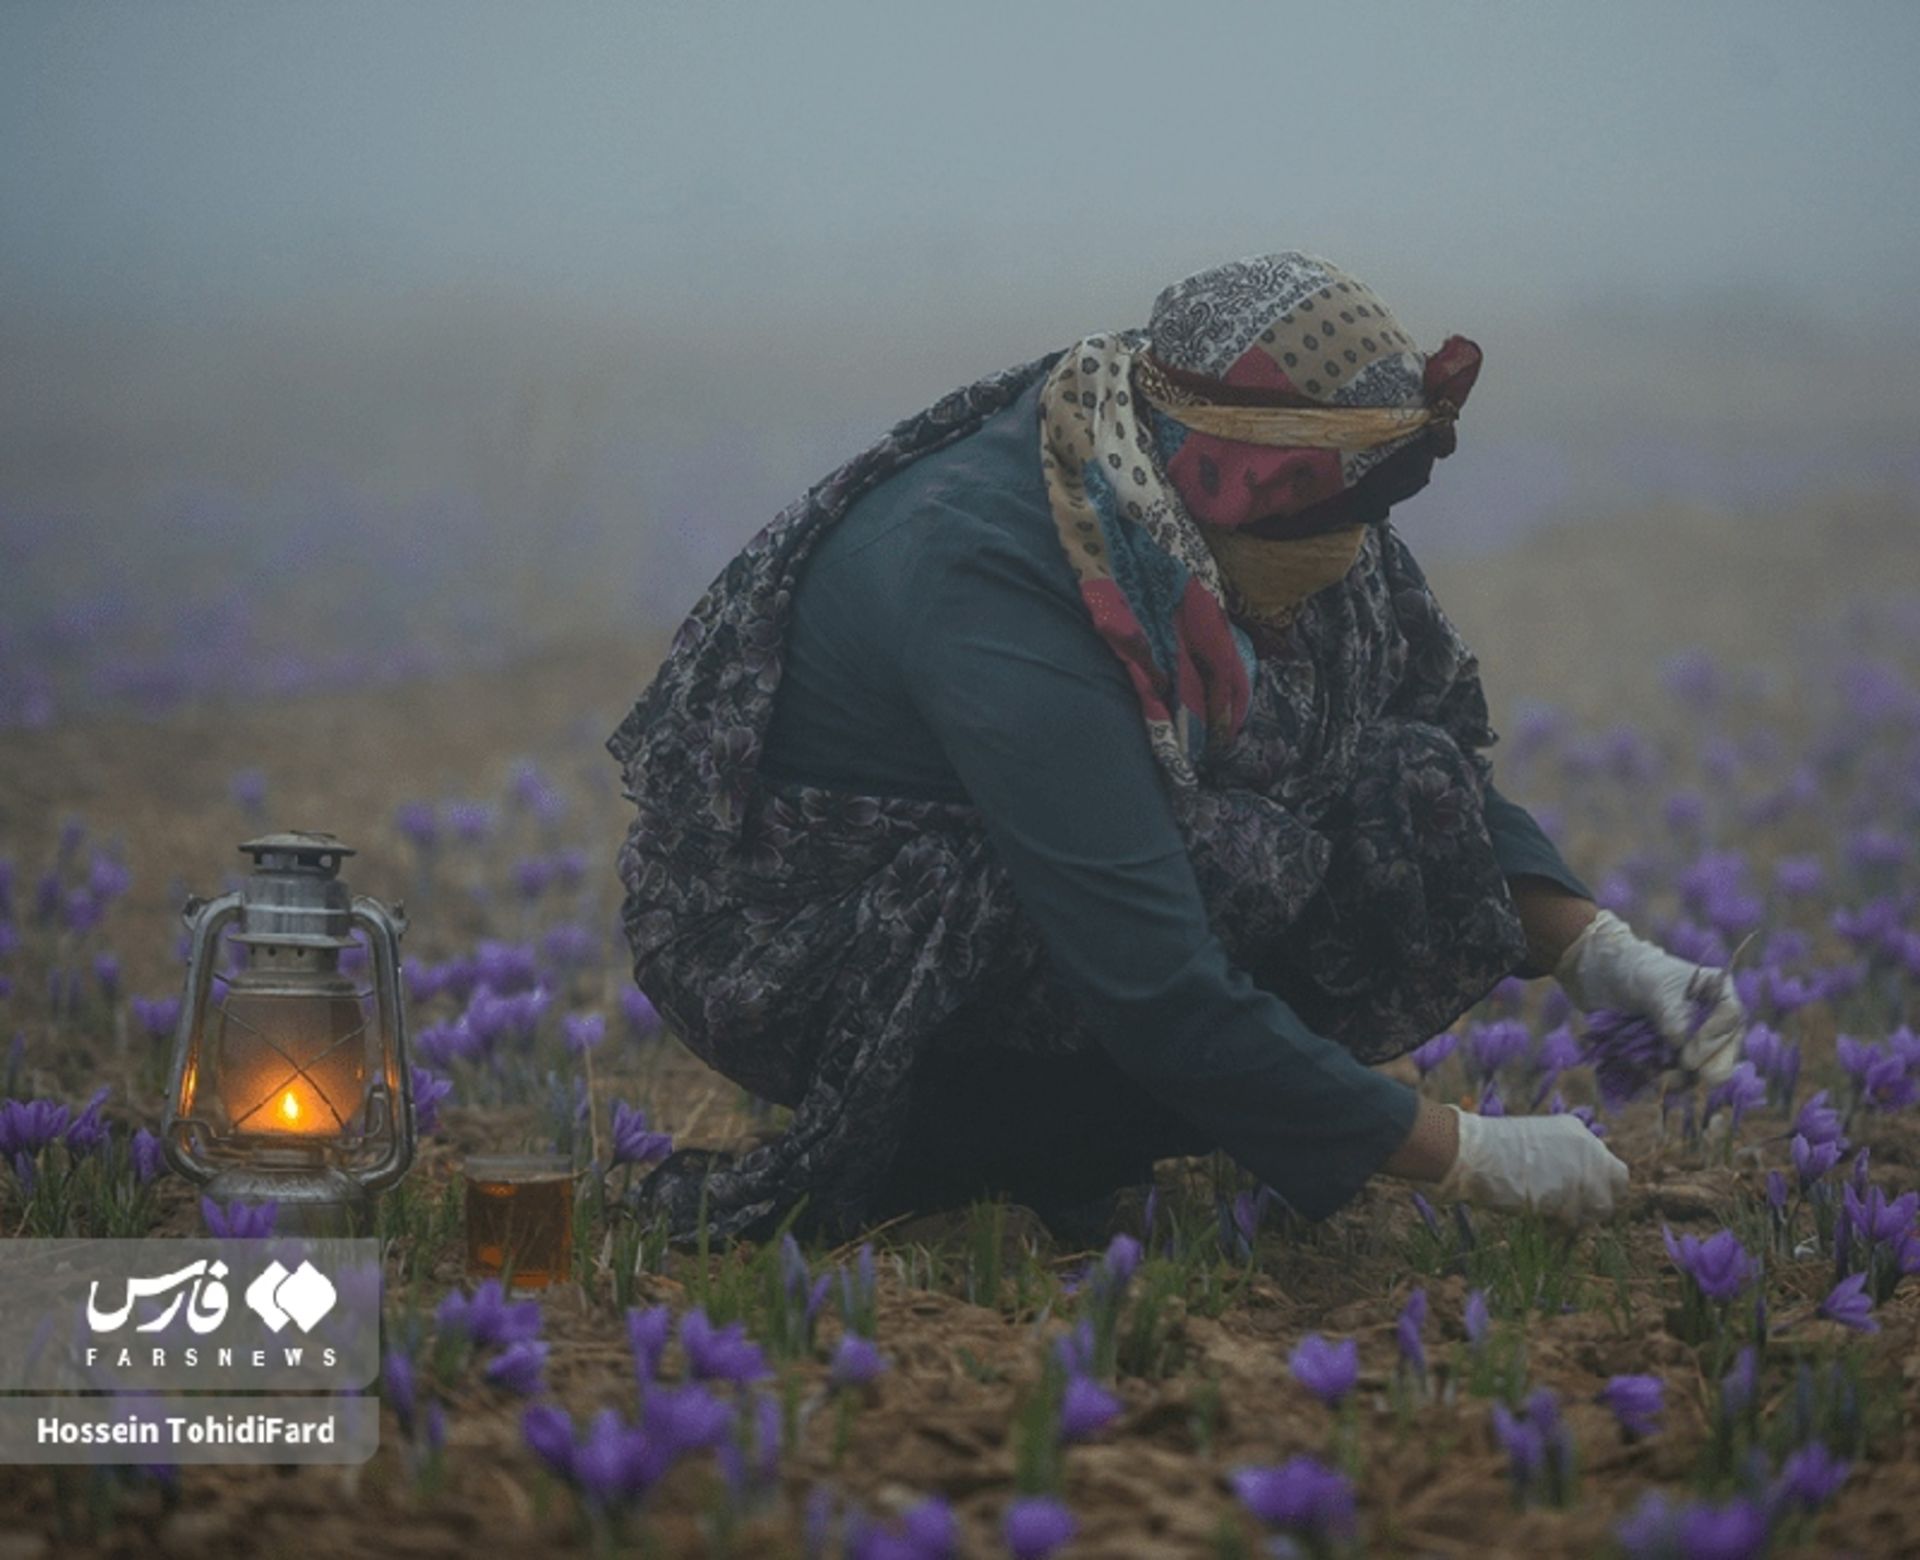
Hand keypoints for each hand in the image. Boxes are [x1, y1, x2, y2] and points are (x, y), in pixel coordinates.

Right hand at [1430, 1106, 1628, 1223]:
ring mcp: (1584, 1170)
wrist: (1473, 1153)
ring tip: (1550, 1216)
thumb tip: (1573, 1189)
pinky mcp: (1573, 1194)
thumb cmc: (1491, 1151)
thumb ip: (1561, 1162)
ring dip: (1579, 1216)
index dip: (1596, 1184)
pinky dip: (1561, 1227)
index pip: (1608, 1165)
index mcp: (1576, 1131)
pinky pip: (1577, 1221)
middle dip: (1599, 1200)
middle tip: (1570, 1210)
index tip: (1575, 1194)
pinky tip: (1540, 1220)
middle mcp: (1589, 1147)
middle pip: (1618, 1185)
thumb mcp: (1536, 1146)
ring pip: (1602, 1207)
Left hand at [1554, 909, 1745, 1087]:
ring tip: (1660, 1077)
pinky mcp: (1672, 1058)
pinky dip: (1665, 1081)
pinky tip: (1647, 1076)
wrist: (1602, 977)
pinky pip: (1678, 1079)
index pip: (1730, 1019)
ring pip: (1702, 1073)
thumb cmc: (1634, 971)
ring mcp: (1693, 1043)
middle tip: (1685, 1072)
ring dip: (1683, 1080)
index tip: (1689, 1054)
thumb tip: (1681, 1043)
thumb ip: (1671, 1012)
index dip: (1714, 1039)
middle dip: (1708, 1069)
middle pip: (1725, 1053)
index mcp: (1718, 994)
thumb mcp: (1653, 986)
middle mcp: (1713, 1022)